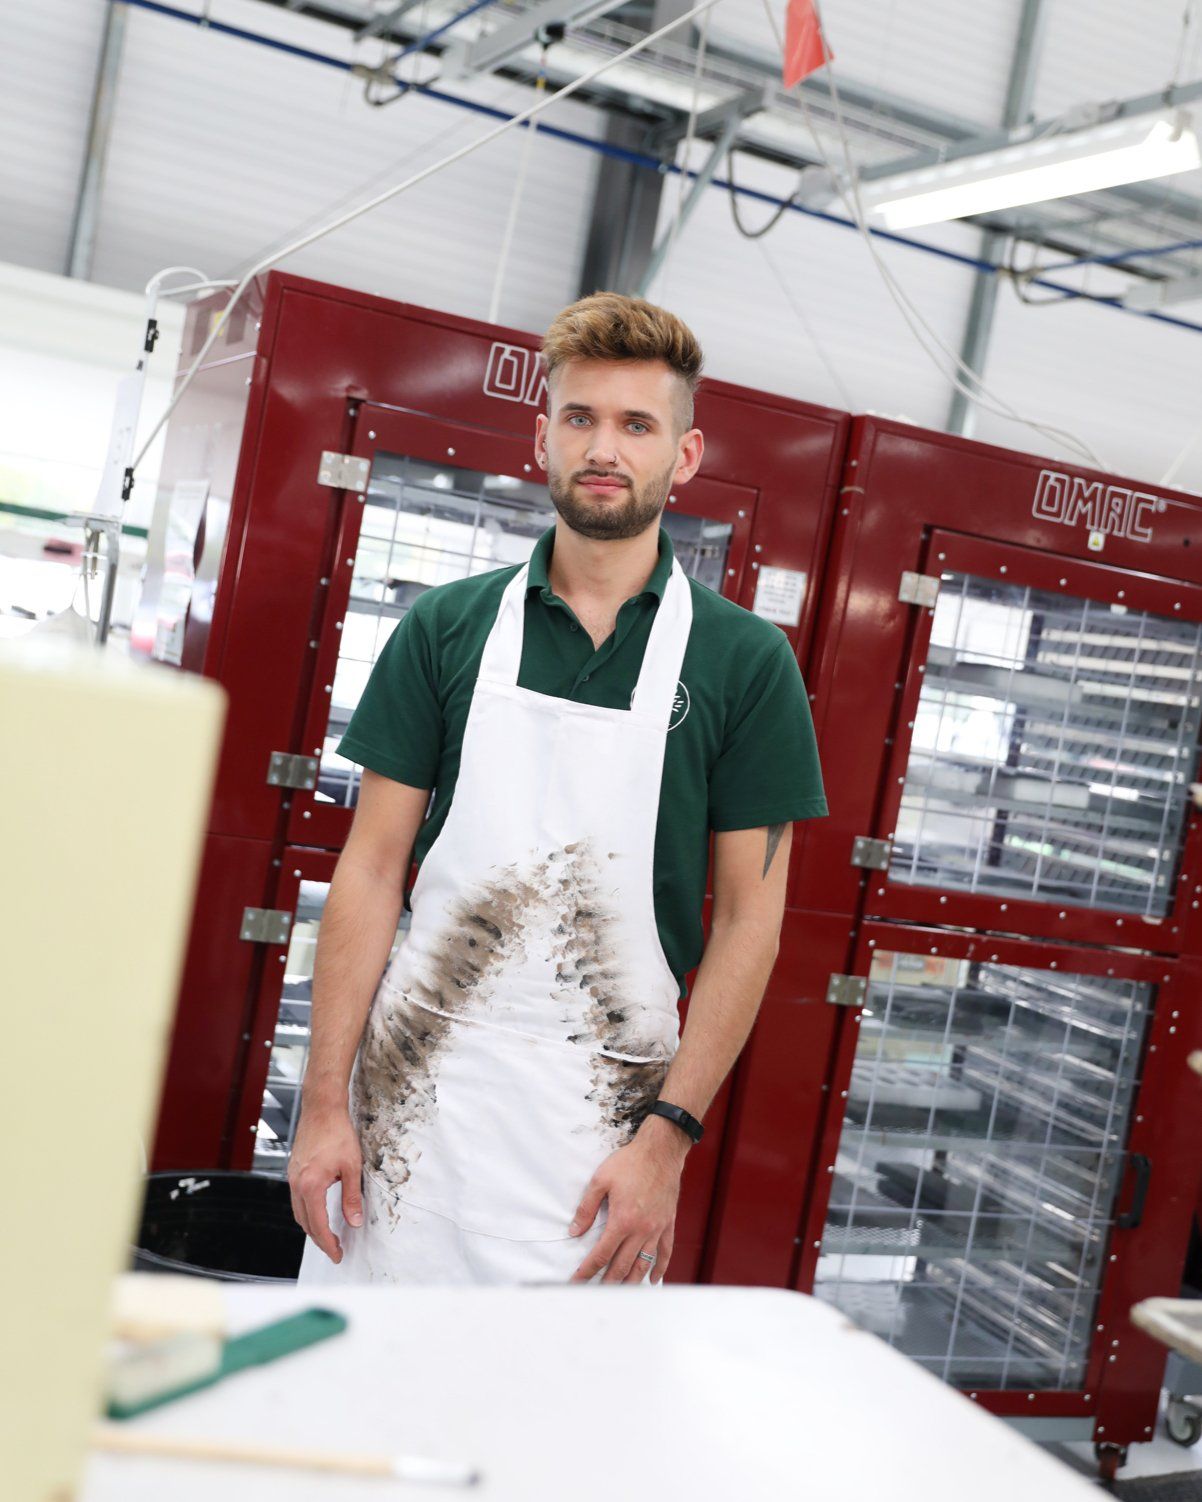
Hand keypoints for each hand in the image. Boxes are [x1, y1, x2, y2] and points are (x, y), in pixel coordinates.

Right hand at [288, 1100, 362, 1263]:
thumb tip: (355, 1221)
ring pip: (298, 1212)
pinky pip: (297, 1199)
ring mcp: (292, 1177)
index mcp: (311, 1186)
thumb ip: (352, 1197)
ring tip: (328, 1234)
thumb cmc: (337, 1132)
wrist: (322, 1108)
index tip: (338, 1254)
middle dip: (319, 1239)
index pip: (318, 1226)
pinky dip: (307, 1211)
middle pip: (305, 1223)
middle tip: (335, 1249)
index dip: (328, 1244)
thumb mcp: (351, 1167)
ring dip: (312, 1226)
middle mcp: (297, 1184)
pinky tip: (318, 1211)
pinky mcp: (293, 1170)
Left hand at [568, 1124, 685, 1284]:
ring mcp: (656, 1229)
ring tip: (621, 1292)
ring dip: (631, 1281)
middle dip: (607, 1282)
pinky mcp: (668, 1223)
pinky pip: (665, 1251)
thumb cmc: (630, 1162)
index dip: (587, 1270)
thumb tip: (575, 1231)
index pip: (601, 1254)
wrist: (660, 1151)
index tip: (577, 1281)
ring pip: (643, 1264)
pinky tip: (654, 1279)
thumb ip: (587, 1208)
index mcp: (622, 1221)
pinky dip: (660, 1268)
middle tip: (596, 1293)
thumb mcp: (601, 1180)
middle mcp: (641, 1230)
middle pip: (622, 1265)